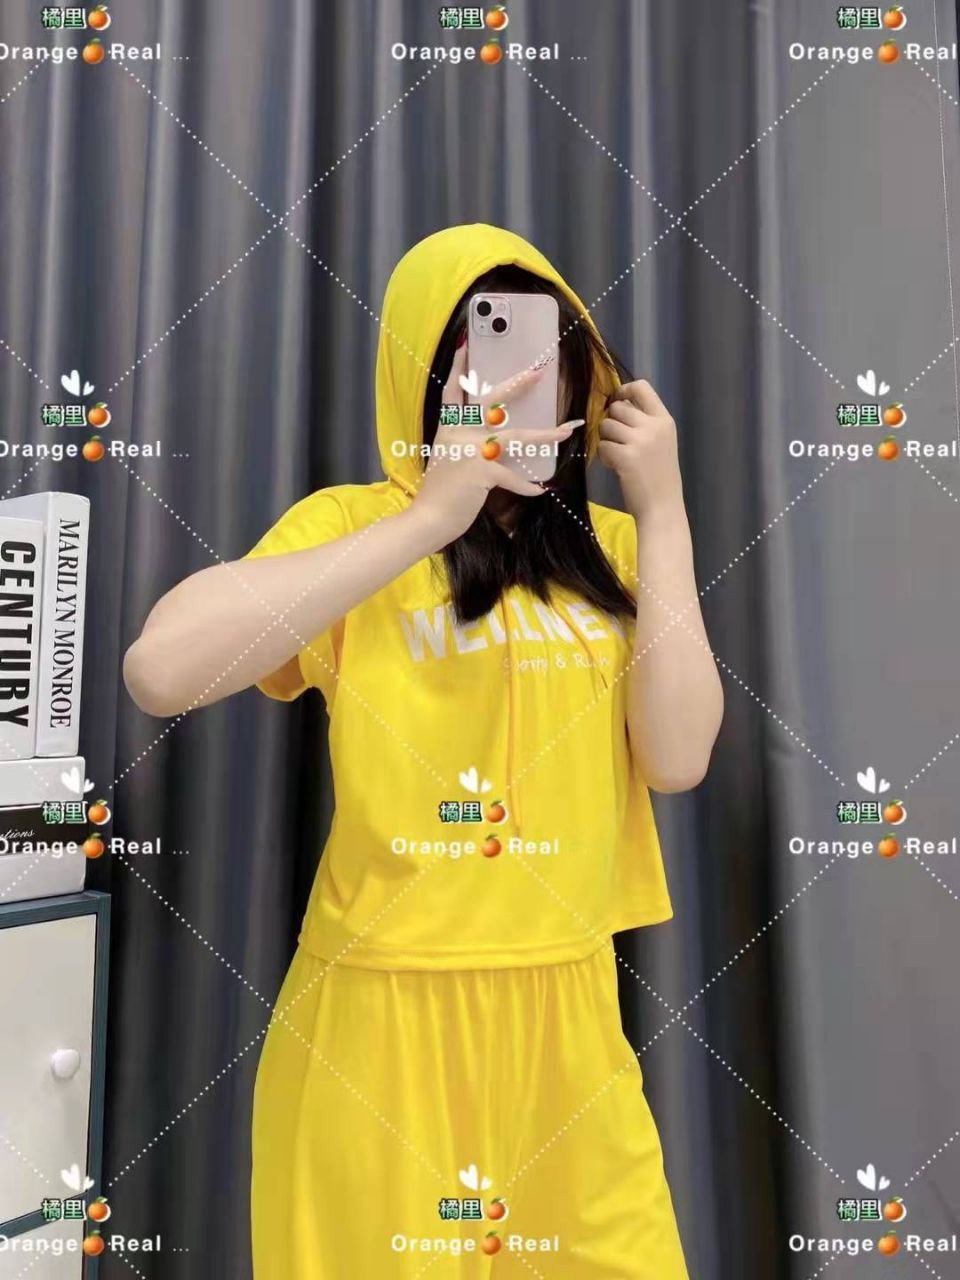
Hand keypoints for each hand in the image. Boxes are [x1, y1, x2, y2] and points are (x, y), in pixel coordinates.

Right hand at [410, 344, 583, 549]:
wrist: (429, 517)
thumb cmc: (439, 492)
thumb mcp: (447, 459)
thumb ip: (464, 444)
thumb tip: (491, 441)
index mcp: (448, 428)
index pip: (453, 391)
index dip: (458, 368)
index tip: (465, 344)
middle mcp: (459, 433)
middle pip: (491, 401)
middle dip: (516, 384)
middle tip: (537, 371)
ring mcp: (471, 450)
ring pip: (515, 437)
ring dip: (545, 435)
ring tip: (567, 430)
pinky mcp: (482, 471)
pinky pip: (513, 477)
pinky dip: (527, 486)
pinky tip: (540, 491)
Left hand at [596, 380, 683, 521]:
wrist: (662, 507)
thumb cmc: (660, 477)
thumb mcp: (661, 442)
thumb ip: (645, 423)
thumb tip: (618, 404)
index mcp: (664, 420)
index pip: (641, 387)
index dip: (623, 390)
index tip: (617, 401)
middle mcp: (654, 427)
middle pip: (618, 407)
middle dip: (611, 422)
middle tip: (617, 441)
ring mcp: (640, 441)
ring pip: (606, 426)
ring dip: (606, 440)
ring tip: (617, 456)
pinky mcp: (625, 457)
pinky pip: (602, 446)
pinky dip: (605, 457)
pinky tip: (616, 467)